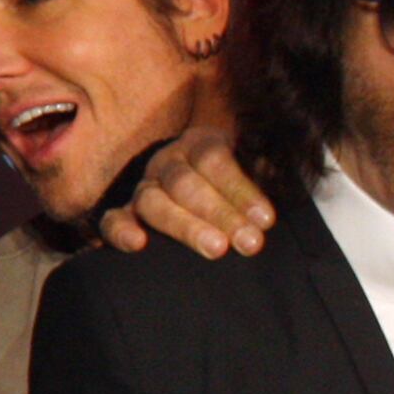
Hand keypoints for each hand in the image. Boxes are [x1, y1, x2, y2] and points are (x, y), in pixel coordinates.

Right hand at [100, 127, 272, 258]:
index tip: (266, 220)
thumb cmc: (238, 186)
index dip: (240, 189)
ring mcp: (143, 187)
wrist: (203, 192)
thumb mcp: (256, 169)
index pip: (216, 160)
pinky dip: (121, 230)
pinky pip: (112, 219)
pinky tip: (138, 244)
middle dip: (221, 213)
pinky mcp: (124, 213)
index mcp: (201, 144)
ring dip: (186, 226)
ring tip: (216, 249)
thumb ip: (266, 172)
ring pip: (154, 201)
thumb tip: (281, 179)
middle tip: (250, 242)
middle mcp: (168, 163)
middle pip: (186, 183)